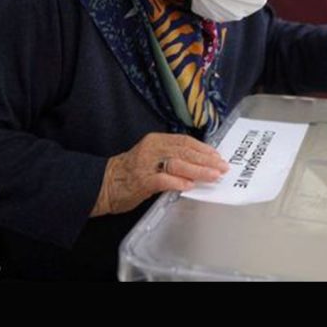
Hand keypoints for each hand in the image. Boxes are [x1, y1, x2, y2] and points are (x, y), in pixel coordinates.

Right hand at [91, 133, 228, 215]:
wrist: (103, 185)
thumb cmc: (130, 173)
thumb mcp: (152, 158)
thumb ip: (172, 158)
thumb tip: (198, 164)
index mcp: (156, 140)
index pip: (185, 141)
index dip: (203, 149)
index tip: (218, 156)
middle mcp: (152, 149)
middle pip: (185, 151)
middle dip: (206, 160)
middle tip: (222, 167)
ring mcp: (146, 164)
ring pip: (177, 163)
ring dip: (198, 170)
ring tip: (213, 176)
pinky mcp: (141, 180)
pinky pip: (163, 179)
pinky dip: (177, 182)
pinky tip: (189, 186)